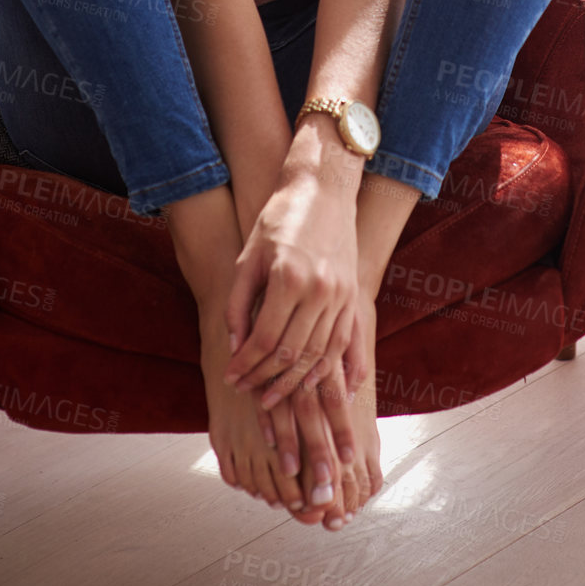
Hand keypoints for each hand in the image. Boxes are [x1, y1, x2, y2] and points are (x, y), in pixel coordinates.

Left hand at [223, 139, 360, 405]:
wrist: (323, 189)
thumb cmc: (278, 218)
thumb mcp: (249, 258)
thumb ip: (239, 305)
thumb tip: (237, 349)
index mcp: (288, 278)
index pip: (264, 340)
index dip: (246, 366)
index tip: (231, 379)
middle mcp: (319, 290)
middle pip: (291, 354)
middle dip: (266, 380)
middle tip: (248, 393)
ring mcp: (341, 295)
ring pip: (319, 355)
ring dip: (294, 382)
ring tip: (273, 396)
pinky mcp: (353, 296)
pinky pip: (341, 344)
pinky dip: (325, 369)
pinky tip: (309, 382)